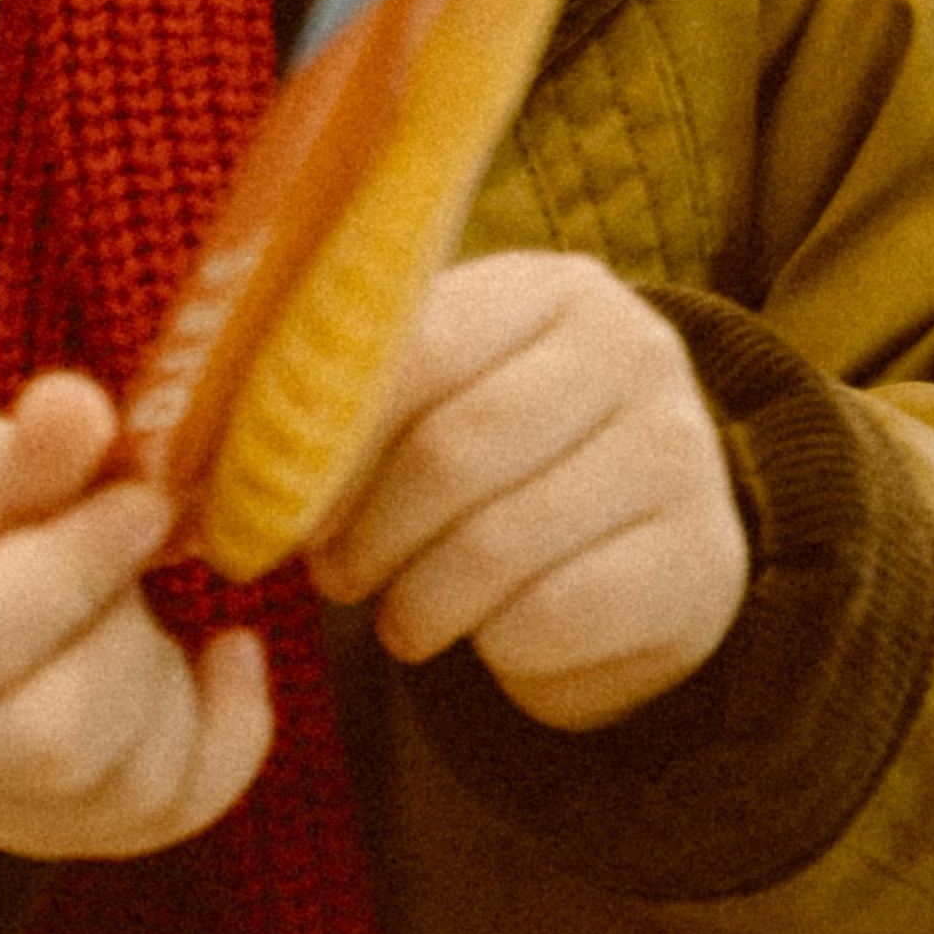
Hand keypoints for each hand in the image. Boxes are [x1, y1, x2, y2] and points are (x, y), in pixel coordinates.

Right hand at [0, 370, 274, 857]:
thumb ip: (30, 452)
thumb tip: (80, 407)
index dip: (82, 569)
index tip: (142, 502)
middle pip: (52, 739)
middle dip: (128, 640)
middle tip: (132, 558)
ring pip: (120, 791)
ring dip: (173, 687)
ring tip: (146, 606)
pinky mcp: (49, 835)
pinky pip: (165, 818)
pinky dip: (226, 739)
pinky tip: (227, 657)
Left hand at [306, 251, 748, 730]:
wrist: (652, 540)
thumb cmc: (512, 457)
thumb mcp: (448, 396)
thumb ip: (360, 401)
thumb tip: (232, 465)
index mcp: (554, 289)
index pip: (422, 348)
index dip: (332, 436)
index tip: (273, 494)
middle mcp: (633, 354)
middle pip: (455, 452)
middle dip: (368, 532)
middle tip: (333, 576)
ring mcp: (680, 457)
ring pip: (499, 544)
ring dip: (418, 601)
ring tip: (396, 617)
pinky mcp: (700, 563)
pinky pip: (556, 616)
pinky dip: (494, 644)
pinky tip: (483, 637)